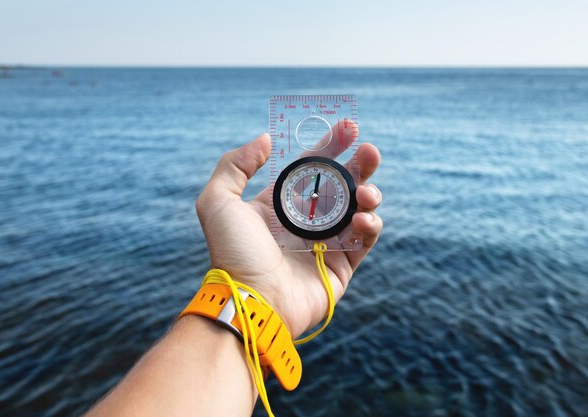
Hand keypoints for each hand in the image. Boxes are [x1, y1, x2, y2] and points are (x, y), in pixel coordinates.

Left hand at [195, 123, 381, 337]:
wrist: (251, 303)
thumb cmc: (233, 254)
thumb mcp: (217, 202)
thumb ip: (235, 165)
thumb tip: (266, 139)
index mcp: (279, 205)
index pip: (310, 168)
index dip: (329, 146)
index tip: (348, 126)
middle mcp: (303, 221)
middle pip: (340, 185)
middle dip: (358, 165)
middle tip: (369, 151)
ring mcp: (324, 244)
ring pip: (357, 209)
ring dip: (368, 194)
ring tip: (366, 193)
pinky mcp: (341, 266)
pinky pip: (364, 240)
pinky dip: (370, 225)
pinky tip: (363, 219)